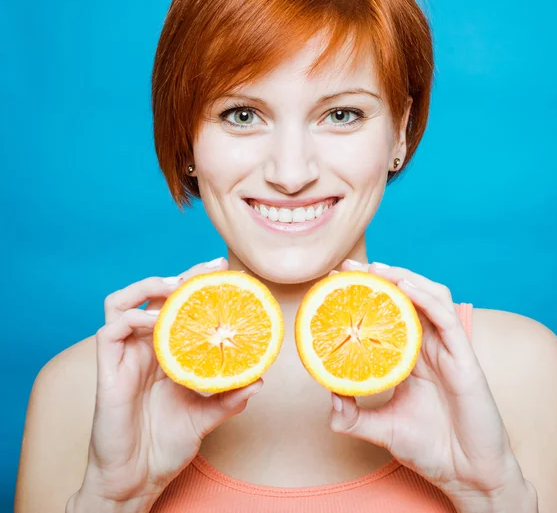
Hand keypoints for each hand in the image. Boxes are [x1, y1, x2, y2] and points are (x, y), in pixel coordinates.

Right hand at [77, 258, 263, 507]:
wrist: (137, 479)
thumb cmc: (167, 445)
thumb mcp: (206, 417)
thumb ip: (229, 399)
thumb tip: (259, 381)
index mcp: (166, 352)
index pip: (178, 307)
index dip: (196, 286)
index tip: (224, 272)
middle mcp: (144, 347)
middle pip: (154, 296)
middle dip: (181, 277)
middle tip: (209, 269)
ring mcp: (124, 356)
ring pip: (122, 302)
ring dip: (148, 287)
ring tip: (176, 286)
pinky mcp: (106, 370)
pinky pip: (110, 330)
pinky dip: (132, 318)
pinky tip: (156, 321)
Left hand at [329, 260, 526, 504]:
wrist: (466, 475)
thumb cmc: (429, 448)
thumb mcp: (381, 427)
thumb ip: (353, 415)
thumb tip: (328, 400)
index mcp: (411, 356)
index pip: (389, 313)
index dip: (367, 294)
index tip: (338, 280)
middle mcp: (429, 346)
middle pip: (408, 297)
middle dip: (381, 277)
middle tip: (351, 267)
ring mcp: (448, 349)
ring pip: (430, 297)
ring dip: (404, 278)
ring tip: (376, 269)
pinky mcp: (465, 358)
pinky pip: (446, 319)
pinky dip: (425, 297)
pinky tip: (404, 286)